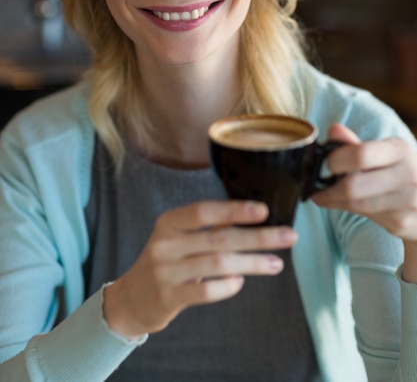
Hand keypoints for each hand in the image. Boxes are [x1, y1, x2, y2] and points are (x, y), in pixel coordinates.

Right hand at [103, 200, 297, 338]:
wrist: (132, 298)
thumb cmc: (166, 261)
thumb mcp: (179, 237)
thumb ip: (209, 227)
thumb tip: (252, 216)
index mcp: (169, 222)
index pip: (204, 211)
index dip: (234, 210)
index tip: (264, 210)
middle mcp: (165, 244)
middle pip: (219, 238)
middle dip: (259, 237)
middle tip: (288, 237)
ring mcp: (166, 271)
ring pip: (219, 264)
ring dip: (253, 263)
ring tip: (276, 263)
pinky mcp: (169, 297)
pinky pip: (207, 291)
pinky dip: (229, 285)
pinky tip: (242, 281)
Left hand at [312, 124, 416, 242]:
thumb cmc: (402, 171)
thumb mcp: (386, 152)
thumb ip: (357, 144)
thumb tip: (334, 130)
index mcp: (400, 151)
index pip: (360, 155)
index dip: (335, 160)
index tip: (325, 163)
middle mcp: (407, 175)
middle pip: (353, 186)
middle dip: (328, 187)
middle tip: (316, 186)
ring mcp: (407, 202)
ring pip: (356, 204)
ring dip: (333, 201)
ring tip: (324, 196)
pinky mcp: (402, 223)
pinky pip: (365, 216)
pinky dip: (347, 210)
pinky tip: (342, 204)